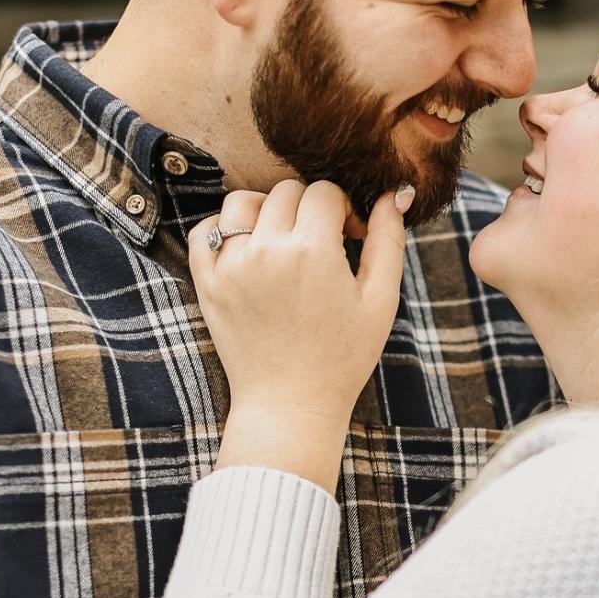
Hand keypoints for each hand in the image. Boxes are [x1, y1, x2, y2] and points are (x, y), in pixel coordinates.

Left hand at [189, 180, 412, 489]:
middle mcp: (267, 251)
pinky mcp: (207, 284)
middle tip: (323, 242)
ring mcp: (231, 266)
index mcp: (313, 251)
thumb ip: (388, 240)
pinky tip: (249, 249)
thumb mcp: (380, 300)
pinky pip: (204, 231)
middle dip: (309, 207)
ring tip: (283, 240)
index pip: (324, 191)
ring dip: (265, 210)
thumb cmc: (343, 357)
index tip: (351, 234)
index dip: (344, 206)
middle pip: (286, 191)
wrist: (289, 406)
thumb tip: (393, 193)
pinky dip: (223, 229)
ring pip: (241, 202)